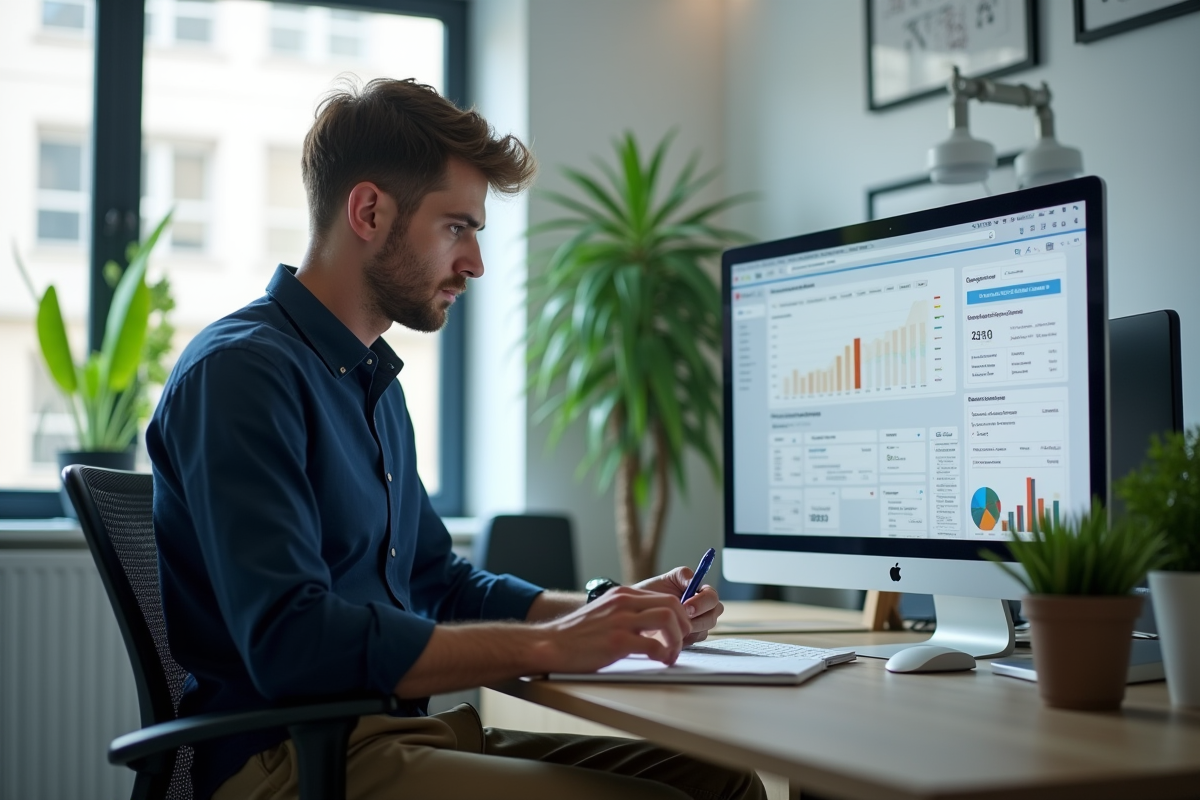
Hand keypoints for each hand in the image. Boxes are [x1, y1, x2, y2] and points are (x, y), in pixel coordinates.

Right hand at [532, 586, 691, 673]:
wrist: (551, 644)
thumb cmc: (578, 634)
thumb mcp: (605, 612)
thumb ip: (628, 613)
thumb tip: (655, 625)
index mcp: (623, 595)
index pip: (666, 597)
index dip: (680, 616)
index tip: (679, 632)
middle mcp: (624, 603)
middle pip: (672, 605)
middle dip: (684, 626)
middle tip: (680, 643)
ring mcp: (620, 621)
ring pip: (667, 620)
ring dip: (676, 639)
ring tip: (670, 654)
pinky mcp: (616, 642)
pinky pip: (653, 645)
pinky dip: (663, 654)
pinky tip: (659, 661)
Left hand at [634, 566, 724, 645]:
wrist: (640, 609)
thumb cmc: (654, 591)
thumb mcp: (666, 579)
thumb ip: (682, 575)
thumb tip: (693, 578)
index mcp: (703, 593)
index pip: (712, 598)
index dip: (702, 603)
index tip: (685, 606)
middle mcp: (705, 611)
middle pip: (712, 618)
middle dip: (696, 620)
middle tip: (678, 619)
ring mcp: (699, 626)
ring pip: (703, 632)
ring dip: (687, 630)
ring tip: (670, 625)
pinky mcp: (690, 639)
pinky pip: (692, 642)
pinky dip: (681, 638)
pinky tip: (668, 633)